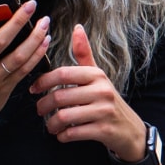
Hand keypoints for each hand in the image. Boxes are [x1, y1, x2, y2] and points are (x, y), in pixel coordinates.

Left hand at [31, 24, 145, 158]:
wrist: (130, 129)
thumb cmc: (107, 100)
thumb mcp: (98, 76)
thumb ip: (84, 54)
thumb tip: (77, 28)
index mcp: (96, 75)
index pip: (63, 74)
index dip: (43, 81)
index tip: (34, 89)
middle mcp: (102, 91)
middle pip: (60, 96)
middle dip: (43, 106)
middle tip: (39, 110)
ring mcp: (104, 111)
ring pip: (64, 116)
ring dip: (52, 124)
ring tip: (50, 125)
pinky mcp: (104, 130)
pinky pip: (73, 133)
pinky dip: (63, 136)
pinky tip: (62, 135)